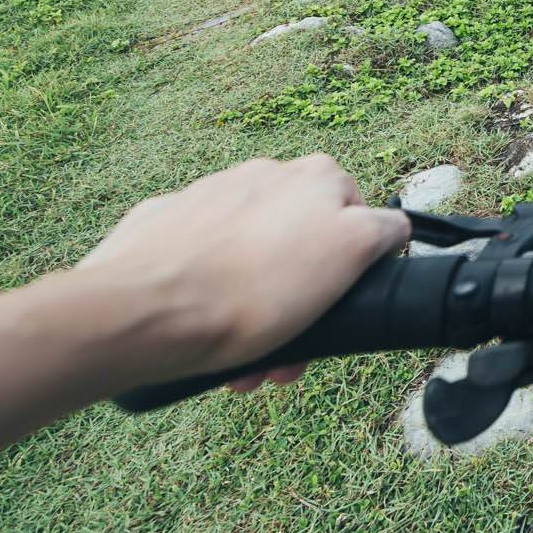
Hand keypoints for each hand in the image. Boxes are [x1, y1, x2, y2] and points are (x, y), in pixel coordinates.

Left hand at [78, 154, 408, 387]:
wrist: (141, 312)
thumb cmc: (249, 291)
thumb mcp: (348, 255)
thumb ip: (382, 230)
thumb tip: (391, 226)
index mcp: (313, 176)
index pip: (359, 222)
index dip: (354, 275)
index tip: (336, 318)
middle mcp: (263, 173)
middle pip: (302, 245)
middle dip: (301, 300)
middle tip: (289, 352)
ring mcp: (209, 196)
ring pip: (252, 258)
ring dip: (257, 306)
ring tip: (244, 358)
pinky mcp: (164, 223)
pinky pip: (203, 261)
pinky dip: (211, 293)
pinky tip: (201, 329)